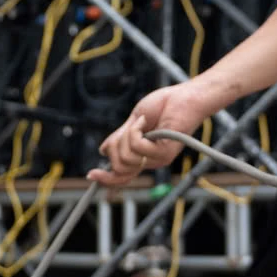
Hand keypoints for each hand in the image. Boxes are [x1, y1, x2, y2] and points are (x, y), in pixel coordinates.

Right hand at [88, 82, 220, 186]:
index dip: (106, 179)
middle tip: (128, 128)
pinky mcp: (164, 152)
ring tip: (141, 121)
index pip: (123, 176)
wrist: (186, 97)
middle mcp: (151, 161)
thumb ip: (120, 138)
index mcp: (143, 156)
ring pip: (127, 157)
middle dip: (115, 147)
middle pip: (119, 168)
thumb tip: (103, 151)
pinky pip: (137, 146)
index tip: (91, 175)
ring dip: (127, 135)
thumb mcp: (134, 123)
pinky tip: (145, 121)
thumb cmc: (164, 106)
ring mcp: (158, 158)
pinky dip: (135, 130)